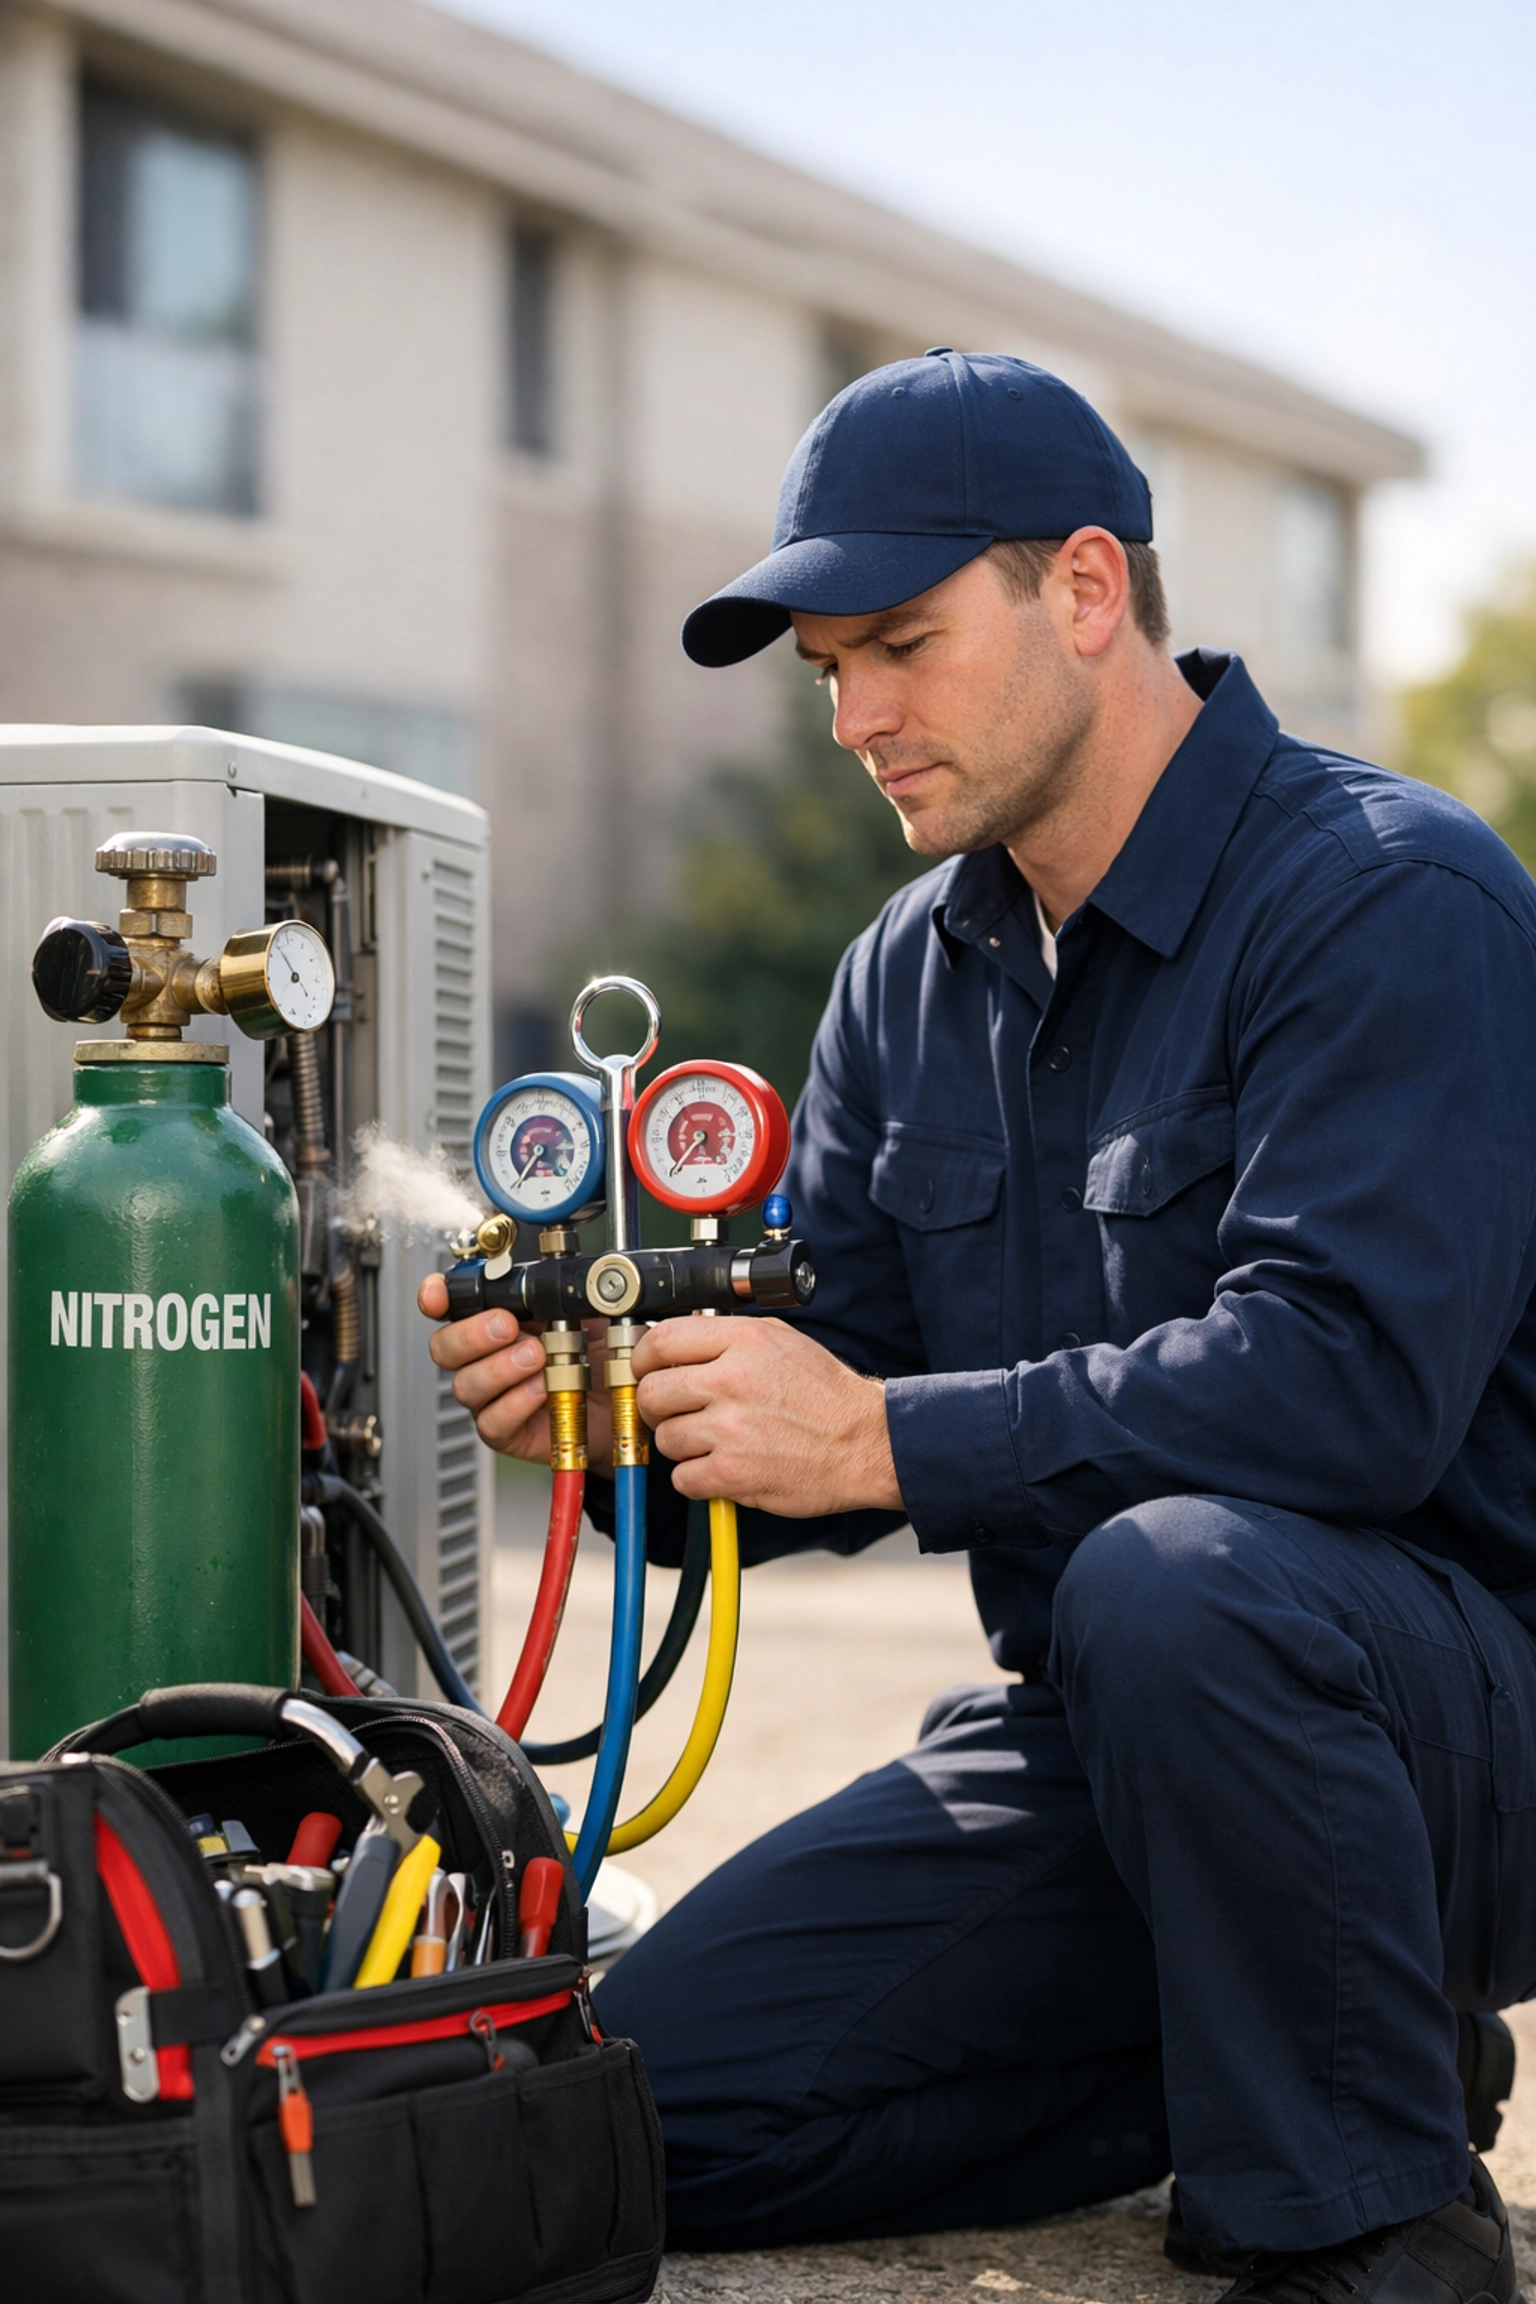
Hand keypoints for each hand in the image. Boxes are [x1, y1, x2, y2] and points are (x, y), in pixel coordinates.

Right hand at [418, 1276, 611, 1464]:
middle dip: (471, 1334)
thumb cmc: (596, 1355)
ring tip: (537, 1358)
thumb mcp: (588, 1315)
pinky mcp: (505, 1430)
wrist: (619, 1402)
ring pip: (465, 1384)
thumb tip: (565, 1282)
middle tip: (506, 1326)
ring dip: (499, 1367)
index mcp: (496, 1321)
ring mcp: (492, 1396)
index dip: (436, 1298)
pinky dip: (515, 1403)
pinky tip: (541, 1389)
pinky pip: (491, 1421)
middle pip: (444, 1347)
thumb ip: (569, 1297)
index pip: (451, 1306)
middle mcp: (485, 1358)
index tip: (439, 1296)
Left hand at [632, 1318, 902, 1516]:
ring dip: (682, 1444)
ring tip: (713, 1442)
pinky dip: (697, 1479)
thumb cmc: (826, 1394)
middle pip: (652, 1392)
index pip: (662, 1340)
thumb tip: (681, 1343)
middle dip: (656, 1405)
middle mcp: (732, 1380)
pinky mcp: (733, 1473)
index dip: (643, 1358)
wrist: (866, 1443)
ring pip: (666, 1438)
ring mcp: (731, 1429)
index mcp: (743, 1341)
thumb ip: (730, 1337)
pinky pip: (683, 1478)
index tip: (645, 1369)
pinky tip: (721, 1468)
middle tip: (673, 1411)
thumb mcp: (782, 1341)